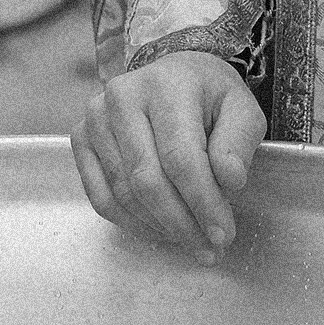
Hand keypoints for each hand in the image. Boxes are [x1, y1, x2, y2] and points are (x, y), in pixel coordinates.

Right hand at [71, 50, 266, 262]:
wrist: (172, 76)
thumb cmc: (209, 96)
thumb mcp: (242, 108)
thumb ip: (239, 142)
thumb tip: (229, 180)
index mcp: (166, 85)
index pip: (181, 157)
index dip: (202, 202)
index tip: (224, 234)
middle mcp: (121, 98)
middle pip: (147, 180)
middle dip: (181, 223)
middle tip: (208, 248)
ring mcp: (95, 119)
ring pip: (123, 194)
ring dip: (158, 227)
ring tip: (190, 240)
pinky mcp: (81, 139)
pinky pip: (101, 197)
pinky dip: (131, 223)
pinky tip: (159, 230)